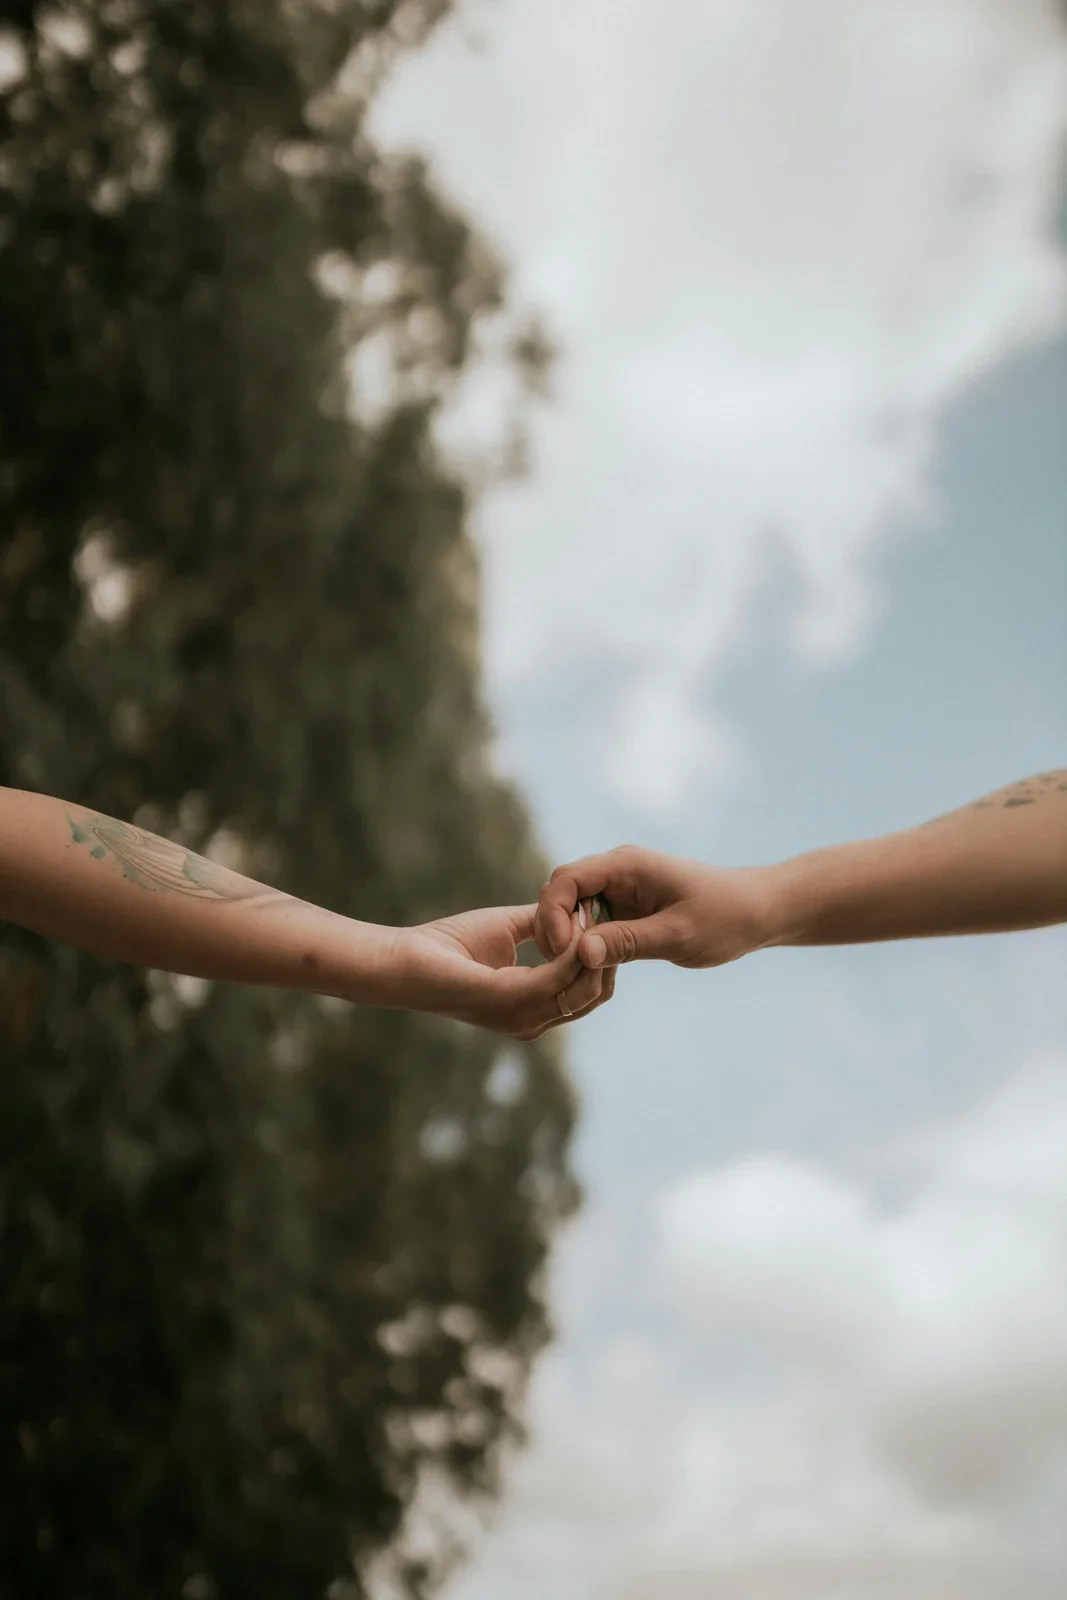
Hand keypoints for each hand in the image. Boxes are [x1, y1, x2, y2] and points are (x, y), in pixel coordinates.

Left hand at [392, 904, 615, 1038]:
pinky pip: (557, 977)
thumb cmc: (446, 946)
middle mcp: (532, 1021)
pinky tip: (573, 923)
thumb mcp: (507, 929)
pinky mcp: (507, 1000)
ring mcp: (521, 1017)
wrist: (402, 960)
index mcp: (532, 1008)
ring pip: (584, 989)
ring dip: (593, 949)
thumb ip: (542, 924)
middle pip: (594, 995)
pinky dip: (571, 949)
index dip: (602, 955)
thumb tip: (574, 908)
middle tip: (608, 914)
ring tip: (594, 914)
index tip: (606, 917)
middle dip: (607, 954)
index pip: (587, 991)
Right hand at [536, 846, 777, 970]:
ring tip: (581, 972)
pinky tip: (596, 968)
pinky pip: (591, 920)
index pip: (566, 879)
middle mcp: (618, 870)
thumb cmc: (726, 918)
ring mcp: (620, 887)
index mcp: (628, 865)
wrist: (757, 911)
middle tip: (565, 968)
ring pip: (572, 908)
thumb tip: (580, 951)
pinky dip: (586, 943)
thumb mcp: (678, 935)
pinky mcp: (626, 906)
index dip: (553, 916)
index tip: (563, 953)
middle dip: (555, 928)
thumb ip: (628, 942)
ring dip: (569, 938)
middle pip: (561, 891)